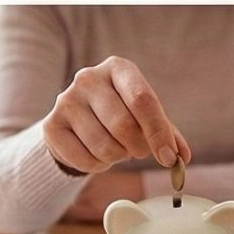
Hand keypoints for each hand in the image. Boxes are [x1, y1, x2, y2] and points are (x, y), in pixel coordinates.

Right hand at [43, 55, 191, 176]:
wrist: (77, 122)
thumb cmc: (120, 115)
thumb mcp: (146, 117)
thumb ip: (167, 134)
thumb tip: (182, 158)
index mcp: (118, 68)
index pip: (142, 100)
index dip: (158, 133)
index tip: (169, 157)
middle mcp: (88, 78)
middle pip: (123, 125)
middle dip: (138, 148)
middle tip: (139, 151)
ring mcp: (66, 100)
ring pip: (104, 146)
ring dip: (117, 157)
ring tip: (116, 149)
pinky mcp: (51, 125)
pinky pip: (83, 159)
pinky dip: (97, 166)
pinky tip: (97, 155)